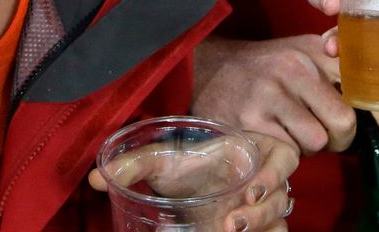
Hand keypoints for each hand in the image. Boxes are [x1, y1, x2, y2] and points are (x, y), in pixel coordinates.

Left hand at [89, 130, 298, 231]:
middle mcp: (266, 182)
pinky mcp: (258, 229)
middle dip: (261, 213)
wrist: (193, 187)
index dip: (274, 174)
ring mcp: (264, 209)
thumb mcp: (163, 162)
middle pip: (281, 198)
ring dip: (260, 227)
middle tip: (232, 224)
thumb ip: (134, 165)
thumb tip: (94, 179)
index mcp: (256, 154)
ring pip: (279, 221)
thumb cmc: (187, 166)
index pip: (284, 159)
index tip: (249, 190)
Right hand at [193, 33, 356, 154]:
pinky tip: (274, 136)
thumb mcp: (302, 54)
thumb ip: (336, 71)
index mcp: (315, 50)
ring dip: (310, 147)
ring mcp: (272, 93)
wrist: (208, 68)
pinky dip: (287, 152)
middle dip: (340, 139)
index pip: (362, 84)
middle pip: (344, 122)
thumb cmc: (266, 68)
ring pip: (317, 142)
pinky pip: (289, 151)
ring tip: (293, 133)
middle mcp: (296, 68)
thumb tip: (375, 102)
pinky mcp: (251, 119)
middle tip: (327, 137)